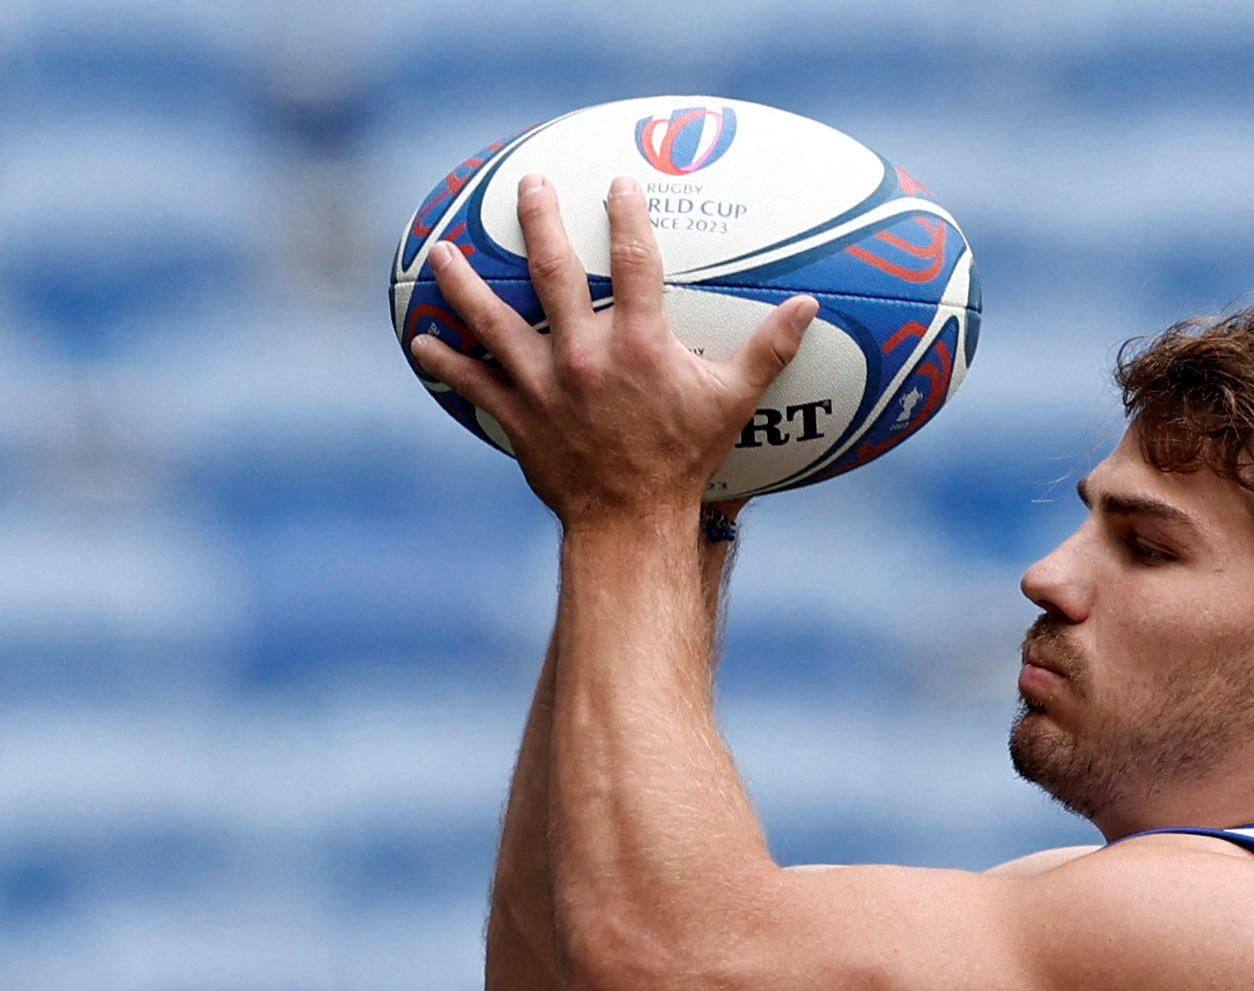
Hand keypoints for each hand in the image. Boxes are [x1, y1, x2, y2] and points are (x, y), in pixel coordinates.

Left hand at [411, 172, 817, 528]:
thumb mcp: (731, 402)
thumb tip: (809, 309)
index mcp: (638, 344)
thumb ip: (768, 350)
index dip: (626, 216)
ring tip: (445, 253)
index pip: (634, 262)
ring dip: (464, 282)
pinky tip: (420, 340)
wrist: (630, 521)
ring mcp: (543, 383)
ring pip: (492, 319)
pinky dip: (444, 362)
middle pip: (552, 270)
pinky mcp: (515, 415)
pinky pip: (471, 382)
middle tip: (528, 185)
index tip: (617, 183)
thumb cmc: (684, 460)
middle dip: (538, 220)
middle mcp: (583, 354)